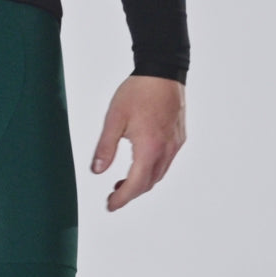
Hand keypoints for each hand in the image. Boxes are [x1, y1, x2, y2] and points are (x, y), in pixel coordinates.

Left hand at [91, 75, 185, 211]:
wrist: (163, 71)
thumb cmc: (139, 91)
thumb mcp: (114, 118)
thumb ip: (106, 147)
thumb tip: (97, 170)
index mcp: (149, 148)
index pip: (136, 184)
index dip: (122, 198)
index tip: (110, 205)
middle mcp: (166, 150)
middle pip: (149, 183)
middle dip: (131, 193)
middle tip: (114, 196)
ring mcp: (175, 144)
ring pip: (159, 174)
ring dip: (142, 182)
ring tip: (122, 182)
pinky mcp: (179, 137)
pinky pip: (166, 162)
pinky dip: (152, 169)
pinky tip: (140, 162)